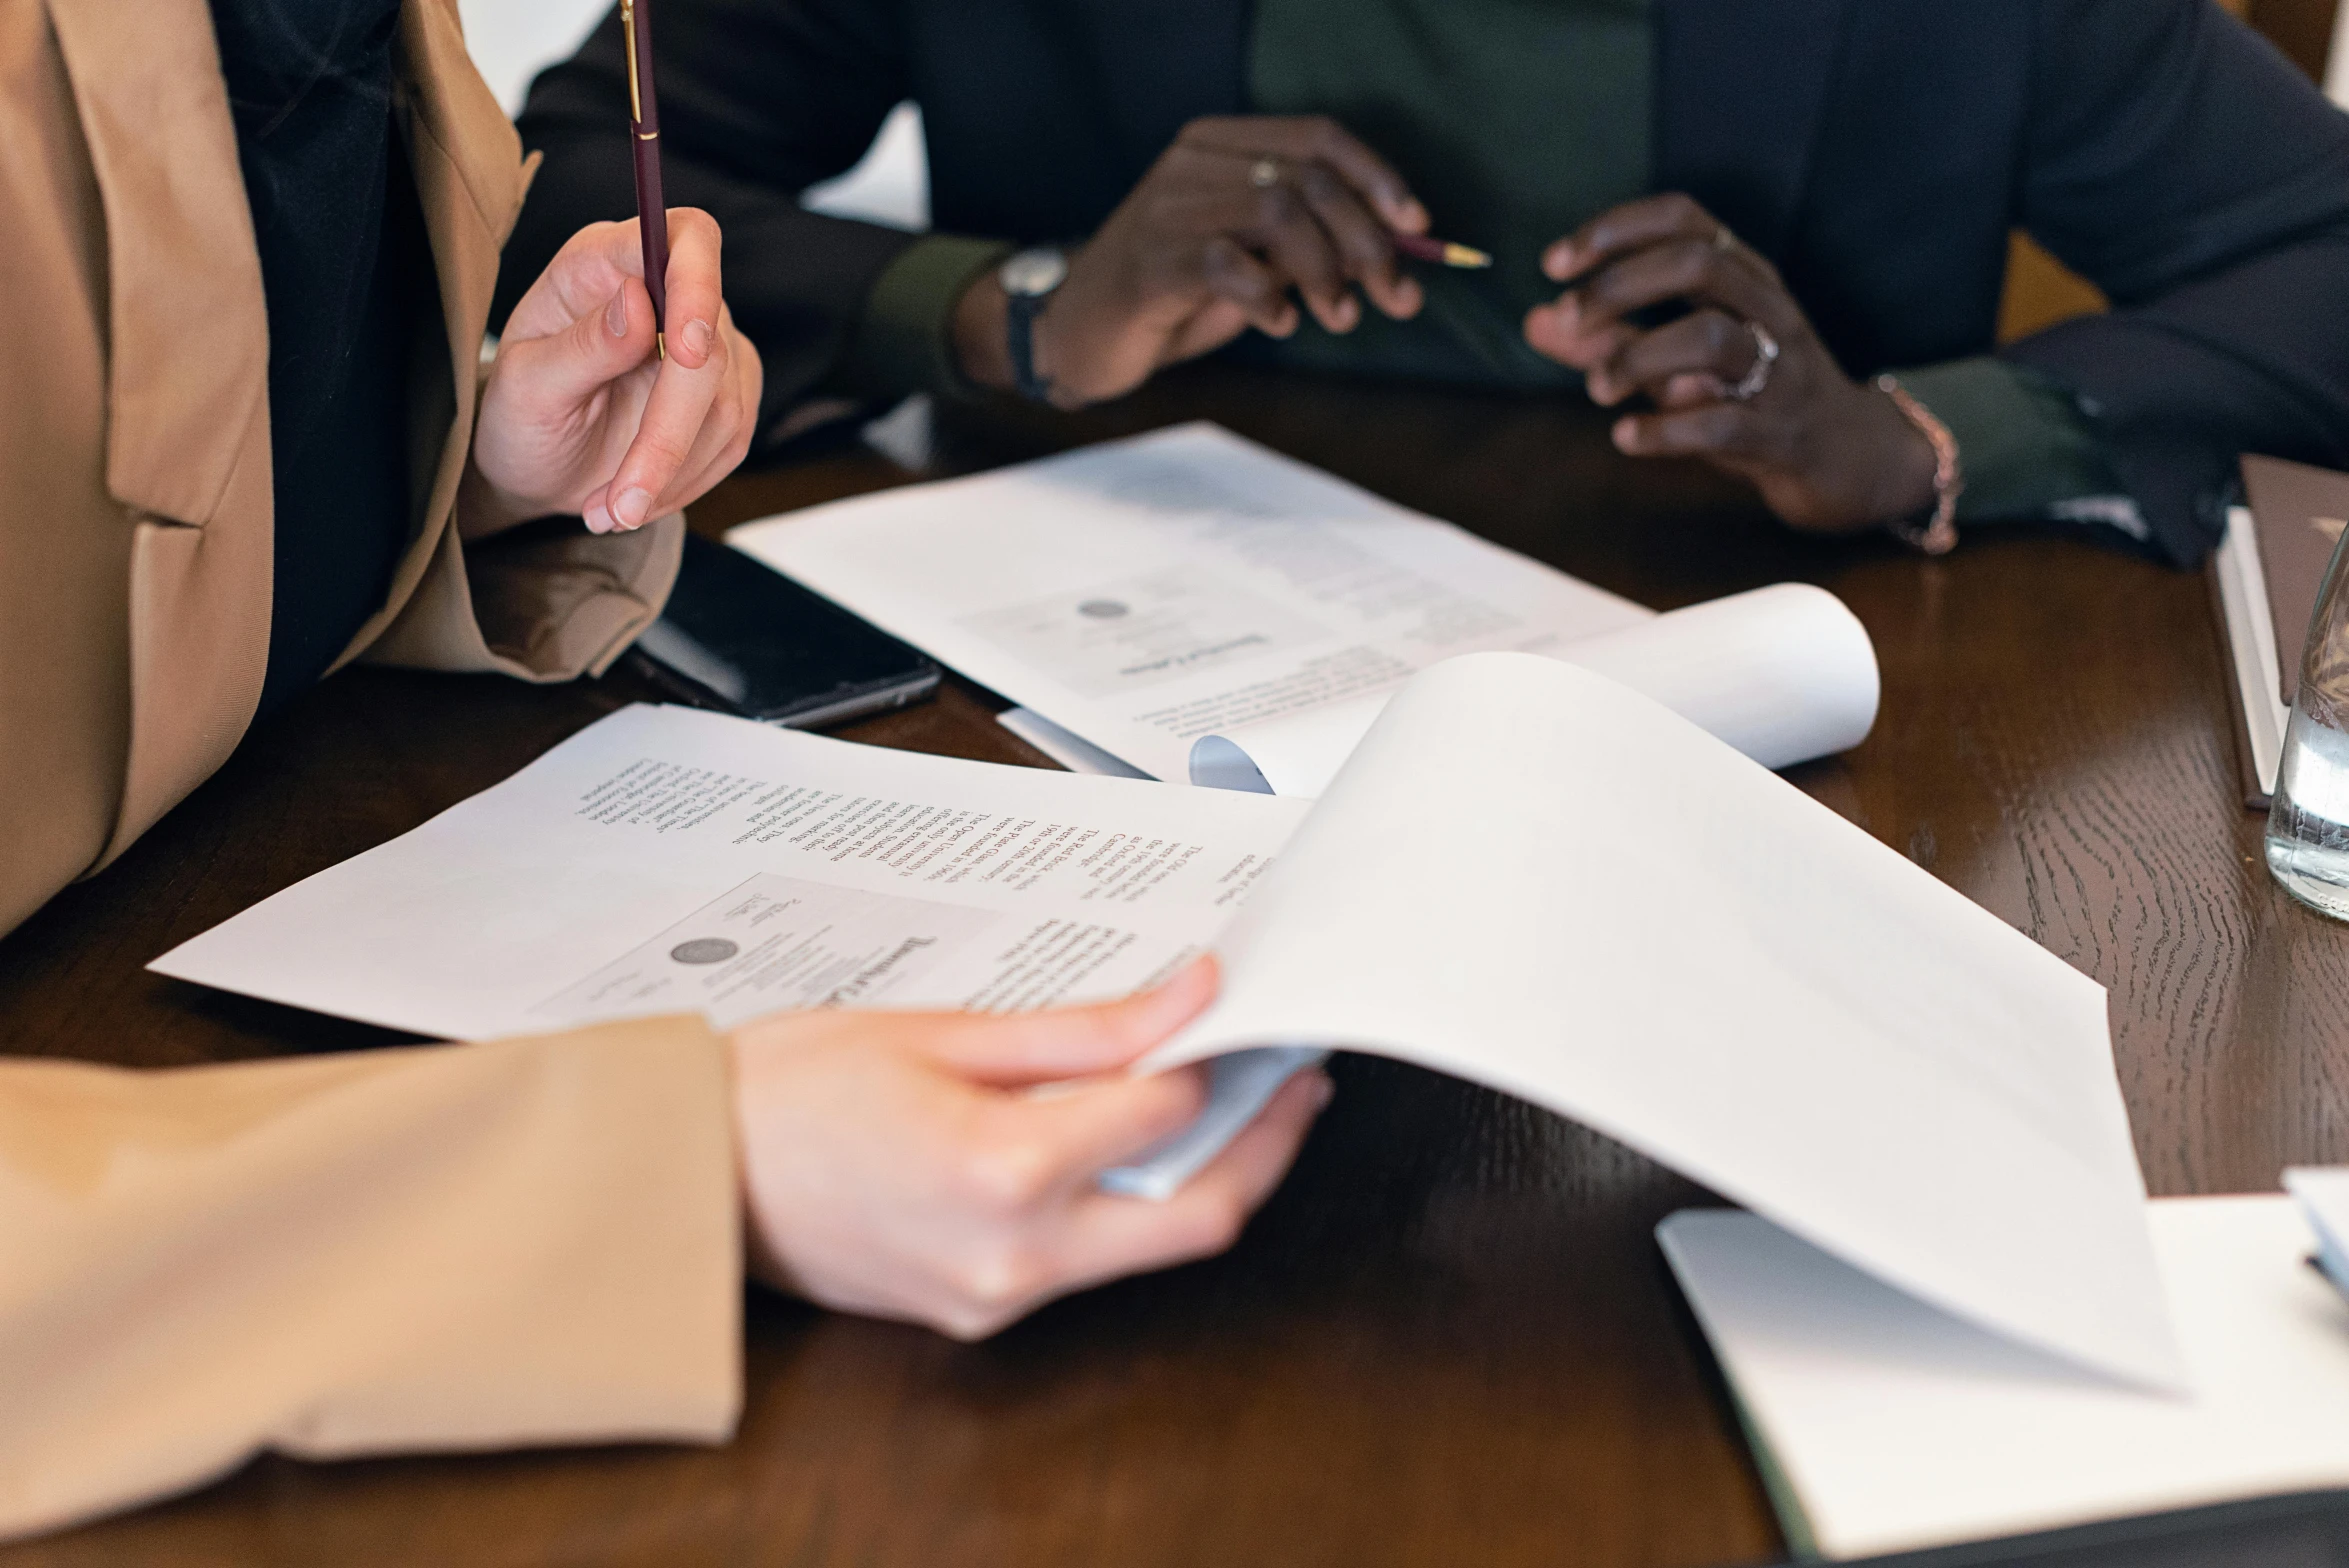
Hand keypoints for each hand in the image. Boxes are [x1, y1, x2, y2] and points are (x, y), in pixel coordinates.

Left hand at [465, 209, 761, 536]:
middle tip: (620, 501)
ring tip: (610, 508)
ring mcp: (710, 347)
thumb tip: (639, 302)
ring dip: (668, 474)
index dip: (697, 283)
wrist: (537, 467)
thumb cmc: (519, 415)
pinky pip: (730, 444)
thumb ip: (582, 345)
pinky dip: (683, 484)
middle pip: (710, 349)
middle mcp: (667, 296)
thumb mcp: (525, 386)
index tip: (687, 350)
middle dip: (667, 434)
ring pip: (726, 409)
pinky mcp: (729, 397)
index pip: (683, 240)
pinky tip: (636, 499)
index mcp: (605, 264)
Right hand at [728, 956, 1331, 1339]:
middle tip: (1298, 1081)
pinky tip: (1128, 1148)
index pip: (1170, 1112)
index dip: (1222, 1053)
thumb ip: (1082, 1030)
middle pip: (1203, 1214)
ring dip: (1205, 1177)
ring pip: (1152, 1247)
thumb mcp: (943, 1031)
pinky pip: (1088, 1264)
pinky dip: (1127, 1205)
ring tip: (1225, 1101)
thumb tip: (1187, 1001)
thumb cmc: (789, 1091)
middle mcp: (1015, 1254)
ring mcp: (998, 1297)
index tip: (1242, 1010)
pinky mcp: (980, 1312)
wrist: (690, 1174)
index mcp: (1004, 1169)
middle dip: (1270, 1144)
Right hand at [953, 116, 1429, 406]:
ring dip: (1327, 271)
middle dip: (1367, 240)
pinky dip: (1270, 296)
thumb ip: (1308, 247)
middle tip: (1393, 295)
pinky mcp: (1152, 263)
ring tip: (1339, 316)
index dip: (1376, 177)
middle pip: (1309, 179)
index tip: (1417, 227)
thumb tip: (1396, 254)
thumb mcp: (1251, 262)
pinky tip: (1280, 321)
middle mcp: (1194, 163)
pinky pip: (1230, 264)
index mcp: (1219, 145)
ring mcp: (1168, 209)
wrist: (1079, 334)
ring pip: (1279, 213)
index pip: (1317, 137)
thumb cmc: (1173, 296)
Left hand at [1522, 194, 1935, 533]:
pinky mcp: (1781, 435)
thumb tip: (1536, 322)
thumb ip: (1610, 337)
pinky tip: (1625, 438)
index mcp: (1745, 276)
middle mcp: (1768, 310)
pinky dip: (1662, 432)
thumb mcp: (1680, 359)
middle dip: (1618, 286)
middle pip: (1696, 264)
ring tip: (1598, 388)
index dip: (1616, 229)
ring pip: (1711, 337)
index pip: (1684, 220)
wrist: (1847, 458)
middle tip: (1568, 322)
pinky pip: (1720, 425)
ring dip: (1636, 358)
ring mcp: (1781, 371)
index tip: (1556, 263)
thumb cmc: (1752, 395)